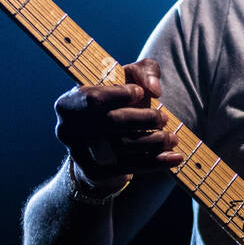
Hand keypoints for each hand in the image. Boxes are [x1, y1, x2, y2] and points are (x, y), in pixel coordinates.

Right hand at [53, 59, 182, 185]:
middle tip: (164, 118)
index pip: (93, 98)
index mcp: (68, 103)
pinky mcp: (96, 173)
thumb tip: (154, 89)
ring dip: (154, 141)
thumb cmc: (118, 102)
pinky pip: (130, 167)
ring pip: (123, 146)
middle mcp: (68, 129)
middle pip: (112, 122)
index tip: (140, 93)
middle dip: (145, 118)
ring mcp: (80, 154)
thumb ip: (143, 72)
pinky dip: (156, 162)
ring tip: (172, 137)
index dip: (120, 95)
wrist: (103, 143)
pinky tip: (175, 157)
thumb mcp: (128, 78)